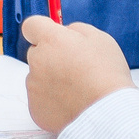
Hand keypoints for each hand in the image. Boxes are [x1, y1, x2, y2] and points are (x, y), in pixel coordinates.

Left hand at [22, 16, 134, 134]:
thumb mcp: (100, 39)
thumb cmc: (107, 73)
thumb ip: (76, 29)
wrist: (107, 113)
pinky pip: (40, 99)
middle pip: (36, 52)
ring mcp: (33, 87)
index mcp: (51, 40)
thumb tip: (65, 31)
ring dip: (51, 79)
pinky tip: (71, 104)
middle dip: (51, 56)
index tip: (54, 37)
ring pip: (38, 77)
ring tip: (77, 89)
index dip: (43, 30)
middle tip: (75, 67)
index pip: (31, 25)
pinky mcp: (35, 109)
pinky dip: (52, 100)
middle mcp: (37, 61)